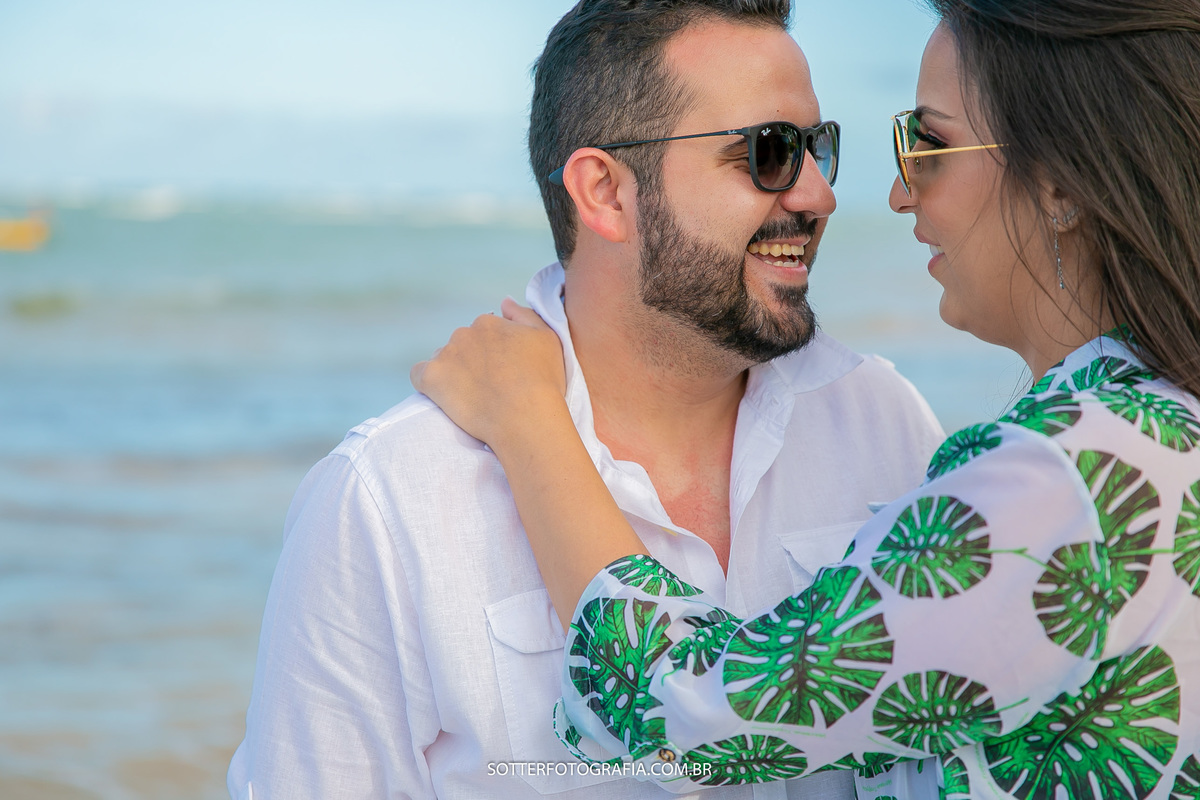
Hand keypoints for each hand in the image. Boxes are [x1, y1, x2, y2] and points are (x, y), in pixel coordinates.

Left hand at [410, 298, 567, 446]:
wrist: (526, 417)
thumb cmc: (543, 381)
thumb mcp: (547, 338)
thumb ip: (524, 314)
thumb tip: (504, 301)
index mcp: (489, 322)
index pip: (484, 332)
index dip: (494, 353)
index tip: (504, 372)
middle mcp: (464, 333)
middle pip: (462, 345)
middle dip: (472, 361)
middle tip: (489, 387)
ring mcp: (446, 355)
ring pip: (443, 359)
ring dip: (453, 372)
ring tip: (471, 396)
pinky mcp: (431, 378)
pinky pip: (419, 374)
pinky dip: (428, 382)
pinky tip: (443, 395)